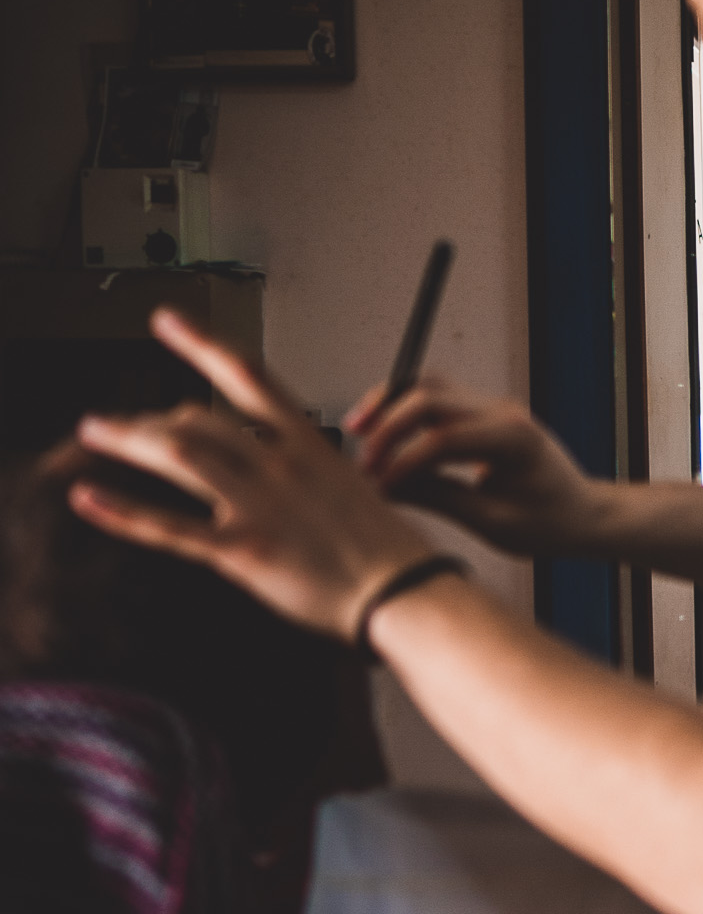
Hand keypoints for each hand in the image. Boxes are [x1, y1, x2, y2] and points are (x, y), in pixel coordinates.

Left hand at [70, 310, 436, 641]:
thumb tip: (278, 464)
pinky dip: (121, 510)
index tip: (167, 321)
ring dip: (126, 438)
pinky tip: (86, 498)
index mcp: (309, 446)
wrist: (404, 592)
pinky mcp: (245, 549)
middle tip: (118, 423)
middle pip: (199, 418)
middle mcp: (280, 465)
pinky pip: (170, 526)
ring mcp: (261, 504)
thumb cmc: (385, 550)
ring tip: (93, 432)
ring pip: (179, 454)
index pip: (248, 376)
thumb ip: (308, 471)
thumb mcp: (351, 488)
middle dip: (149, 418)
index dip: (201, 344)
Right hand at [346, 376, 608, 556]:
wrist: (583, 514)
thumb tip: (385, 486)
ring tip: (359, 432)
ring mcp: (494, 409)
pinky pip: (437, 401)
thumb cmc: (550, 522)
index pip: (443, 438)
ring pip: (430, 388)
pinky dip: (406, 413)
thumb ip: (437, 498)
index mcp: (514, 439)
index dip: (403, 460)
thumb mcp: (492, 521)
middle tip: (362, 460)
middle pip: (430, 396)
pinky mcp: (483, 415)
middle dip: (388, 424)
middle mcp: (504, 413)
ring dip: (392, 407)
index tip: (379, 485)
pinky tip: (384, 435)